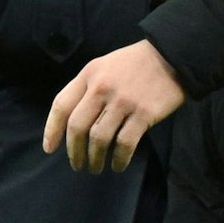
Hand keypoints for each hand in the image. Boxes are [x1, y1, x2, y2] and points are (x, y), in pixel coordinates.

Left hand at [43, 41, 185, 172]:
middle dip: (74, 151)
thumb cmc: (135, 63)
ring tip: (96, 167)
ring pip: (99, 139)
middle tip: (77, 165)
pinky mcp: (143, 114)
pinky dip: (119, 159)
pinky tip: (118, 165)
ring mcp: (123, 101)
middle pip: (77, 127)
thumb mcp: (105, 65)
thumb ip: (88, 88)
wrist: (173, 55)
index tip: (50, 149)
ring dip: (95, 159)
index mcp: (89, 74)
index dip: (52, 130)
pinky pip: (125, 143)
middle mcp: (102, 88)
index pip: (61, 105)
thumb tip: (74, 122)